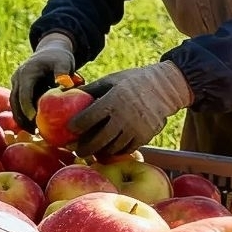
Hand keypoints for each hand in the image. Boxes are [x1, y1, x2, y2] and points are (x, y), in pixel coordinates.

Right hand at [10, 33, 74, 129]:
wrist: (50, 51)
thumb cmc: (59, 57)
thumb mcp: (64, 61)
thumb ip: (63, 72)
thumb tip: (65, 84)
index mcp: (27, 72)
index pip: (24, 93)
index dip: (27, 107)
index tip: (34, 120)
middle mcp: (18, 78)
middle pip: (15, 102)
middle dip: (22, 118)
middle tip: (34, 132)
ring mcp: (16, 84)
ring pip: (14, 105)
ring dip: (21, 119)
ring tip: (34, 132)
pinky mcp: (19, 90)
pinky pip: (18, 105)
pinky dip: (24, 115)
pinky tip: (33, 127)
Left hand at [69, 60, 191, 156]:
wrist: (165, 88)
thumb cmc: (133, 82)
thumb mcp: (111, 80)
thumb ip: (91, 90)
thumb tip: (67, 93)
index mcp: (112, 101)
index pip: (87, 119)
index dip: (75, 127)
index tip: (68, 130)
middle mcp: (123, 118)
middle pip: (97, 140)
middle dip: (84, 148)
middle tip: (76, 149)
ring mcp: (135, 130)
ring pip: (111, 148)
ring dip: (98, 151)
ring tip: (90, 151)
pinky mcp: (144, 137)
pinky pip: (125, 150)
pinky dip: (115, 151)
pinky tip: (107, 149)